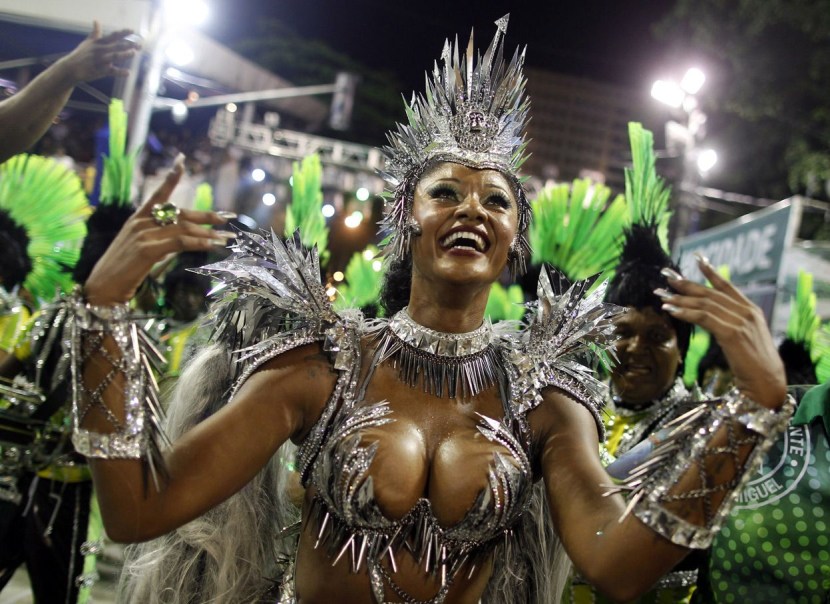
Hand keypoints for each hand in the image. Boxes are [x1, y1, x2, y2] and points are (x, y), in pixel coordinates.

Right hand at [58, 21, 139, 83]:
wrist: (70, 68)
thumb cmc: (81, 55)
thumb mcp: (88, 42)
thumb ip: (95, 33)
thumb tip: (96, 21)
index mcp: (98, 43)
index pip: (113, 36)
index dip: (123, 33)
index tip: (132, 30)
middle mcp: (99, 50)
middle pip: (116, 46)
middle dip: (128, 44)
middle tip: (140, 44)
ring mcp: (99, 60)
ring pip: (113, 56)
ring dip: (124, 54)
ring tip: (134, 53)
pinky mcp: (99, 71)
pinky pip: (111, 71)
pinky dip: (119, 72)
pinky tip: (128, 73)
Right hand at [84, 158, 235, 305]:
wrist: (102, 287)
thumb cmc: (123, 270)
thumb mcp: (141, 248)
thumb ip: (160, 238)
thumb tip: (183, 239)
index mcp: (137, 218)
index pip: (158, 194)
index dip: (170, 177)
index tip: (181, 161)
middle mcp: (140, 222)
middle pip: (180, 214)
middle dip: (206, 216)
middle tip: (227, 218)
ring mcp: (143, 235)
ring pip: (184, 229)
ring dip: (208, 234)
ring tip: (226, 239)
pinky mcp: (147, 250)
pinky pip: (180, 243)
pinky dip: (199, 243)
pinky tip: (212, 245)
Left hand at [658, 256, 786, 408]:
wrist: (767, 383)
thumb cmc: (754, 365)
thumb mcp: (745, 338)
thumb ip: (731, 324)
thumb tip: (711, 318)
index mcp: (751, 310)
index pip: (727, 286)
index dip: (711, 272)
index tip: (697, 259)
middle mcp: (746, 312)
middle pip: (710, 293)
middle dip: (686, 284)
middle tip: (666, 276)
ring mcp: (740, 321)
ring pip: (704, 305)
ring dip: (680, 299)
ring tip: (661, 295)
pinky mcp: (732, 333)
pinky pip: (704, 318)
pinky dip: (685, 313)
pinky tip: (671, 310)